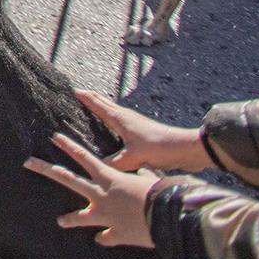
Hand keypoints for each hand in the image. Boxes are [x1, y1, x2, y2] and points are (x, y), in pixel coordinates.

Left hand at [24, 133, 156, 248]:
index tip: (54, 136)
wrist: (166, 221)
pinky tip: (99, 240)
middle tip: (28, 162)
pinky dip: (104, 238)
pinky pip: (106, 237)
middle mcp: (101, 195)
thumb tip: (144, 171)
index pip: (84, 157)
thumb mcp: (151, 179)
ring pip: (81, 216)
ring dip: (70, 218)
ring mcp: (104, 216)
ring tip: (59, 220)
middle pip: (68, 178)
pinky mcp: (114, 233)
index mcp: (109, 178)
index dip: (68, 146)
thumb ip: (144, 175)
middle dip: (46, 169)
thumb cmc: (161, 195)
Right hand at [75, 90, 208, 172]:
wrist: (186, 149)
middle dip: (91, 97)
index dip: (84, 97)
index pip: (97, 104)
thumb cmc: (160, 147)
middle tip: (78, 93)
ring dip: (102, 106)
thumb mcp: (134, 157)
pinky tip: (113, 131)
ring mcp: (135, 124)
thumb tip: (97, 168)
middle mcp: (126, 117)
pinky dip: (112, 119)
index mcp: (120, 118)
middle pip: (105, 103)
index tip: (72, 90)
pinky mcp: (142, 133)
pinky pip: (121, 122)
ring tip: (92, 107)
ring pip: (113, 111)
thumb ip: (115, 163)